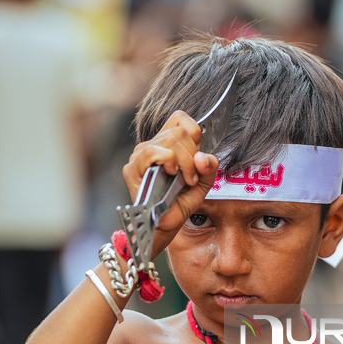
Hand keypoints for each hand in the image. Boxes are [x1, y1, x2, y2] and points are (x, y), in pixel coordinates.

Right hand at [122, 110, 218, 253]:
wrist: (166, 225)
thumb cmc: (180, 204)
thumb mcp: (203, 183)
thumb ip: (209, 166)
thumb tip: (202, 156)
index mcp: (167, 144)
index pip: (180, 118)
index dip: (194, 133)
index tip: (197, 157)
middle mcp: (153, 145)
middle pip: (179, 131)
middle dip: (193, 155)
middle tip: (192, 177)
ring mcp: (140, 155)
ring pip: (169, 139)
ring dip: (184, 162)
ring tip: (184, 180)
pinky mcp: (133, 168)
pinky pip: (152, 151)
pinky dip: (168, 160)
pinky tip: (171, 174)